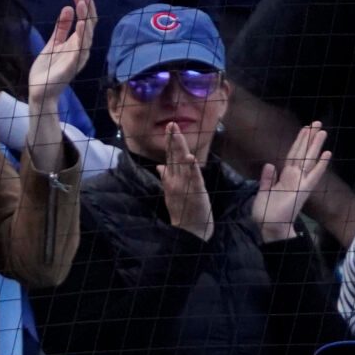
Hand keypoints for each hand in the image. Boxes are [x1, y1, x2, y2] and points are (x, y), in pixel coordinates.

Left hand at [27, 0, 95, 112]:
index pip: (86, 20)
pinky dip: (82, 36)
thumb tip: (68, 7)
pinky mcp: (72, 65)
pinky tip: (81, 24)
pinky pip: (81, 49)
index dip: (84, 6)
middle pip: (90, 24)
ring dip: (85, 17)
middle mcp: (81, 49)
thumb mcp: (53, 43)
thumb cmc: (47, 70)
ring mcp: (78, 57)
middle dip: (86, 7)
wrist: (39, 91)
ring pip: (87, 34)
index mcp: (77, 43)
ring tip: (81, 3)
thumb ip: (61, 28)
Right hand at [156, 123, 214, 240]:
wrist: (189, 229)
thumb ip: (166, 177)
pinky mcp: (195, 192)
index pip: (170, 156)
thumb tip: (159, 165)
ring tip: (177, 134)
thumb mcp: (171, 192)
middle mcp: (176, 180)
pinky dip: (191, 168)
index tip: (169, 127)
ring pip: (181, 163)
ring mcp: (184, 186)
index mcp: (172, 179)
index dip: (170, 141)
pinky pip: (193, 178)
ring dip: (179, 148)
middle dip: (173, 139)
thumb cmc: (182, 211)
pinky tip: (190, 157)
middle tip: (171, 124)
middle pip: (174, 156)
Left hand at [250, 121, 331, 241]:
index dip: (298, 141)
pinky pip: (314, 175)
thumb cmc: (266, 212)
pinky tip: (327, 153)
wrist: (270, 227)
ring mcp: (301, 182)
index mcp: (285, 176)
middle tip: (317, 123)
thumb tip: (269, 164)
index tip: (305, 128)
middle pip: (303, 153)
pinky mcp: (304, 190)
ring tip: (322, 131)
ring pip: (309, 160)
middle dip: (309, 138)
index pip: (293, 155)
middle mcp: (295, 177)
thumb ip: (267, 178)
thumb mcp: (263, 192)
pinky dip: (321, 165)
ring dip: (316, 146)